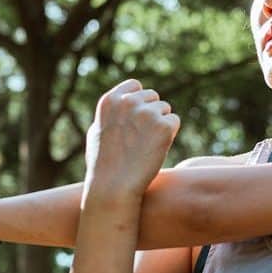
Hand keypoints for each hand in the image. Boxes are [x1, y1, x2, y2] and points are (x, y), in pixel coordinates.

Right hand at [85, 79, 180, 198]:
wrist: (114, 187)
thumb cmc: (103, 164)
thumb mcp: (97, 132)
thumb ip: (111, 113)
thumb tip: (123, 100)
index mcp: (110, 101)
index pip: (134, 85)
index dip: (139, 101)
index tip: (137, 118)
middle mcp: (128, 102)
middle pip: (152, 96)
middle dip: (151, 113)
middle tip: (141, 138)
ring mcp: (147, 113)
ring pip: (165, 109)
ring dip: (160, 124)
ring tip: (146, 146)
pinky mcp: (164, 126)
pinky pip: (174, 121)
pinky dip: (169, 134)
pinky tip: (156, 149)